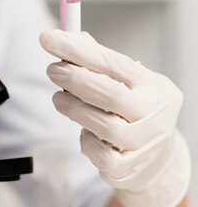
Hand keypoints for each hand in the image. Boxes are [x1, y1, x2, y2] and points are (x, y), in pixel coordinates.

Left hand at [40, 30, 190, 206]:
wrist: (157, 158)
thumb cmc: (135, 111)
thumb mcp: (129, 83)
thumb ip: (101, 62)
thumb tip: (70, 38)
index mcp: (153, 86)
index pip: (113, 63)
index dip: (78, 50)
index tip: (49, 38)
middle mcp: (154, 114)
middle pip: (110, 94)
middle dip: (75, 79)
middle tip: (52, 71)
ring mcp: (144, 143)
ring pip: (104, 126)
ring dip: (74, 108)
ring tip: (59, 100)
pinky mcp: (129, 168)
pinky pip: (100, 154)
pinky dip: (86, 141)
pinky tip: (85, 132)